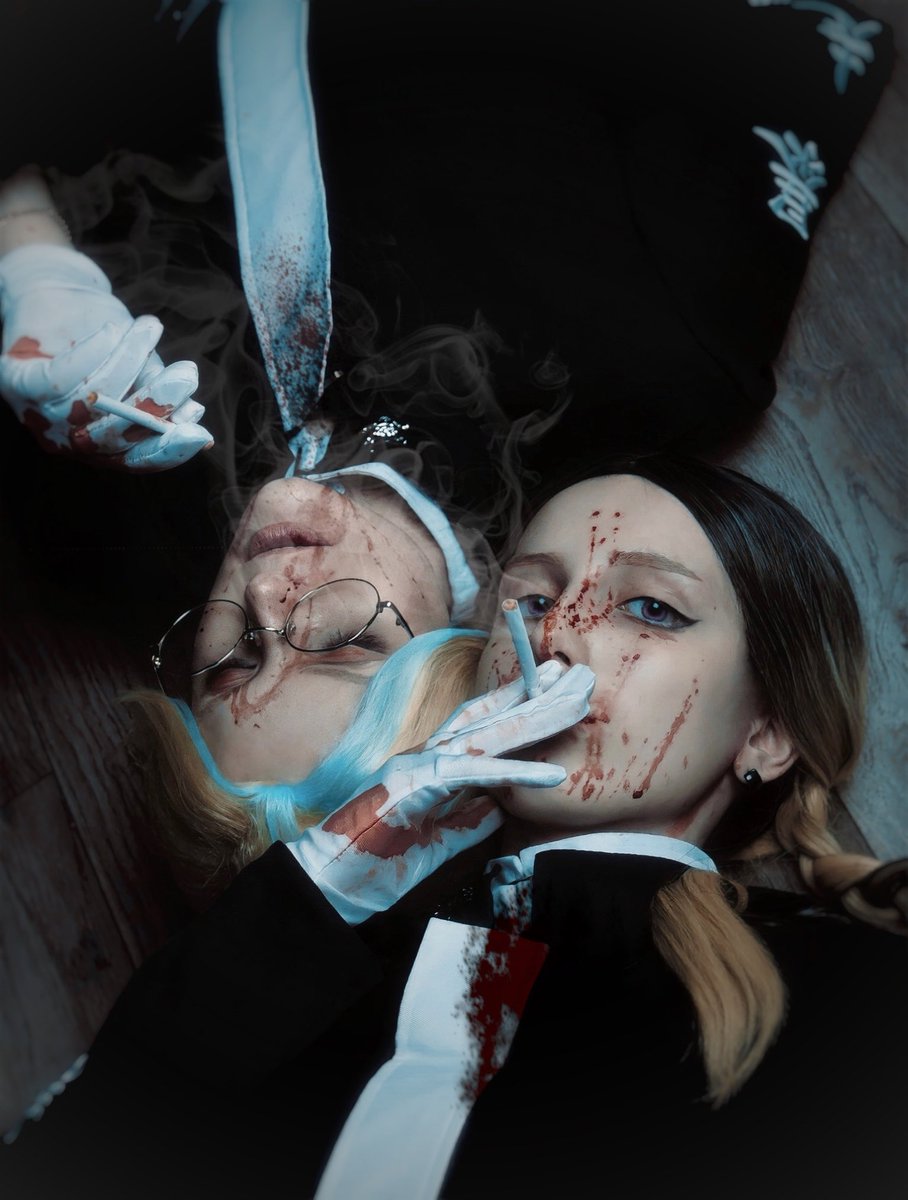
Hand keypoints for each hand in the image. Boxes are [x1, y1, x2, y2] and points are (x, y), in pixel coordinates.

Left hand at [0, 243, 211, 469]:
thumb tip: (195, 424)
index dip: (167, 451)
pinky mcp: (17, 382)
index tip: (198, 432)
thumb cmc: (105, 339)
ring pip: (93, 399)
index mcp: (98, 448)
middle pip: (112, 437)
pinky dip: (95, 352)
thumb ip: (158, 399)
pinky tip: (113, 330)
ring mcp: (38, 415)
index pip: (134, 461)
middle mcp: (66, 442)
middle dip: (154, 405)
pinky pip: (64, 377)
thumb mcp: (139, 372)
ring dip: (130, 360)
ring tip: (150, 328)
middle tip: (187, 374)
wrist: (56, 294)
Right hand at [288, 660, 594, 922]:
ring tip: (578, 705)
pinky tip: (553, 776)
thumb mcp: (441, 838)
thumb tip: (503, 804)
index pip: (483, 724)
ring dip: (536, 719)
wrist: (330, 882)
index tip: (558, 685)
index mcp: (433, 761)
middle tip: (582, 675)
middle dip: (539, 695)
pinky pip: (473, 775)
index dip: (520, 701)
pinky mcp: (417, 785)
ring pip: (488, 735)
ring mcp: (420, 763)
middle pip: (492, 716)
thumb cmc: (379, 862)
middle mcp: (428, 752)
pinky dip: (514, 773)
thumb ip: (471, 815)